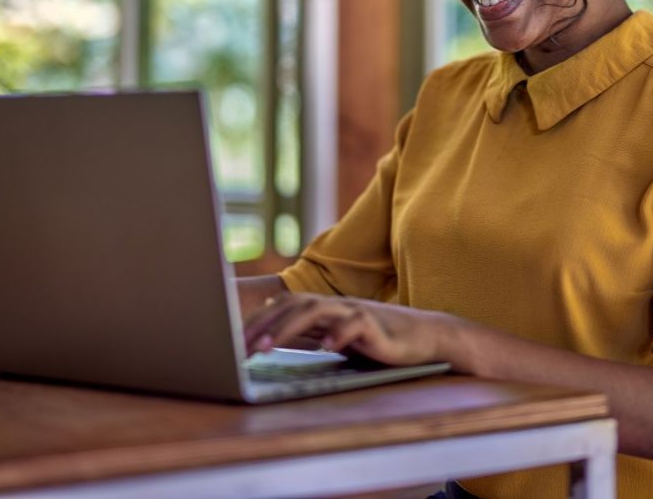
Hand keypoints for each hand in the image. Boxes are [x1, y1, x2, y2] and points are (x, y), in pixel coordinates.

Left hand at [243, 293, 453, 366]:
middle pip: (292, 306)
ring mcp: (355, 311)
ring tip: (265, 347)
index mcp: (323, 307)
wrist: (422, 337)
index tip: (230, 341)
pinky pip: (355, 326)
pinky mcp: (376, 325)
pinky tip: (325, 348)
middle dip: (262, 325)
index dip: (256, 320)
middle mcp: (335, 304)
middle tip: (238, 347)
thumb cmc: (376, 340)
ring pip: (316, 311)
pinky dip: (339, 335)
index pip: (282, 306)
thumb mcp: (335, 336)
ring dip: (287, 328)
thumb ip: (307, 330)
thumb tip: (269, 326)